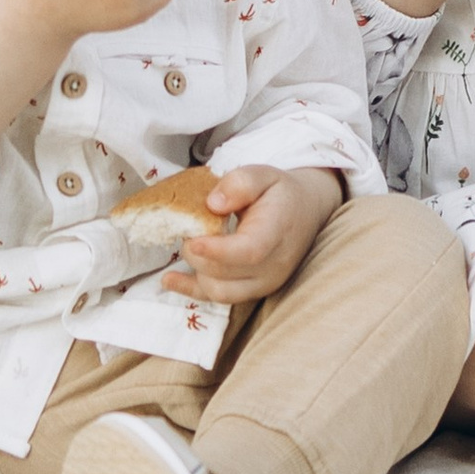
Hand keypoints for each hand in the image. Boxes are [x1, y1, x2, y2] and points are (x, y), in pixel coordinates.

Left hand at [162, 163, 339, 307]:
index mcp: (277, 232)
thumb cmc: (280, 193)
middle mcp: (273, 265)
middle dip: (196, 254)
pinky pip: (219, 299)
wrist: (305, 213)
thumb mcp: (264, 174)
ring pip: (220, 291)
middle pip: (226, 273)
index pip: (249, 252)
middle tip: (185, 228)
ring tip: (188, 245)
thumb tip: (213, 203)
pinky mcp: (253, 291)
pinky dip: (190, 291)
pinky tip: (169, 280)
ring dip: (195, 271)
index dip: (218, 251)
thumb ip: (240, 183)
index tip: (192, 240)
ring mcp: (264, 283)